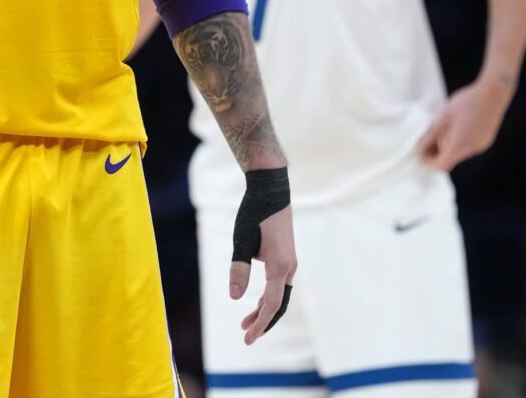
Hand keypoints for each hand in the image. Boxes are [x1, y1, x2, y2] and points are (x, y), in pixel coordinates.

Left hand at [232, 204, 295, 344]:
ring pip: (280, 294)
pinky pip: (279, 284)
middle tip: (246, 337)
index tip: (246, 337)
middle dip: (263, 322)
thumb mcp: (241, 241)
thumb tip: (235, 297)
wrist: (271, 189)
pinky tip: (255, 300)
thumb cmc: (254, 213)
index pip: (271, 304)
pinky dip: (268, 296)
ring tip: (245, 322)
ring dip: (264, 310)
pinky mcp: (286, 256)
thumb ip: (239, 269)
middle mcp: (290, 266)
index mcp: (280, 266)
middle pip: (279, 304)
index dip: (259, 323)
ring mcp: (290, 261)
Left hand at [418, 76, 513, 171]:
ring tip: (438, 132)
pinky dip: (457, 143)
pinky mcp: (485, 140)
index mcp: (460, 145)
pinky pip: (467, 147)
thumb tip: (420, 147)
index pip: (440, 165)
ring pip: (459, 153)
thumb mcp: (443, 117)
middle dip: (436, 154)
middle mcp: (471, 149)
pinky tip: (453, 128)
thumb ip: (431, 134)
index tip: (420, 153)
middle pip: (450, 160)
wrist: (493, 93)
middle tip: (425, 142)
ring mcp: (480, 146)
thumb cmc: (467, 102)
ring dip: (446, 148)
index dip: (428, 162)